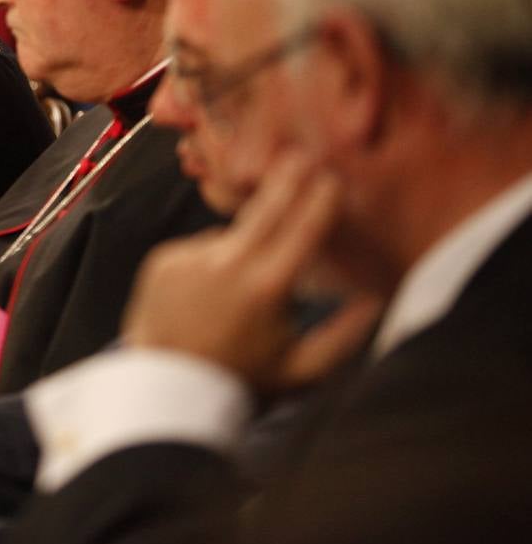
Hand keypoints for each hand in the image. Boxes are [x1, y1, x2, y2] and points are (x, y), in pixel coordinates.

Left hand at [123, 154, 382, 392]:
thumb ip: (345, 334)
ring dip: (242, 248)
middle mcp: (226, 264)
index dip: (320, 201)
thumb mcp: (301, 370)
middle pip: (265, 209)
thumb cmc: (239, 382)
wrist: (165, 389)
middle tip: (302, 154)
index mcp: (266, 287)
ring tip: (235, 295)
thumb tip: (379, 299)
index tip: (333, 178)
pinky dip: (209, 265)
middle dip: (286, 180)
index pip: (302, 230)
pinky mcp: (163, 259)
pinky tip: (207, 297)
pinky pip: (198, 250)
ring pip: (230, 237)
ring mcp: (190, 258)